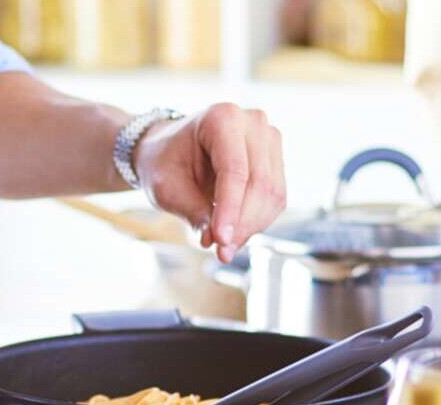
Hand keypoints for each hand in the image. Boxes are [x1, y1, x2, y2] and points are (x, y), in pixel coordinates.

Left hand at [132, 103, 286, 262]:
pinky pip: (276, 199)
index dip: (231, 210)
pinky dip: (257, 222)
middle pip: (259, 184)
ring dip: (251, 227)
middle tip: (221, 251)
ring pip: (273, 194)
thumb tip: (218, 241)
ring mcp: (269, 139)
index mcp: (222, 118)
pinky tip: (234, 233)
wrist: (170, 149)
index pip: (235, 171)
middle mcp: (253, 122)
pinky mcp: (276, 160)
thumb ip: (193, 211)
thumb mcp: (167, 188)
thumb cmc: (164, 163)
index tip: (220, 241)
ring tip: (224, 246)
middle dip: (241, 224)